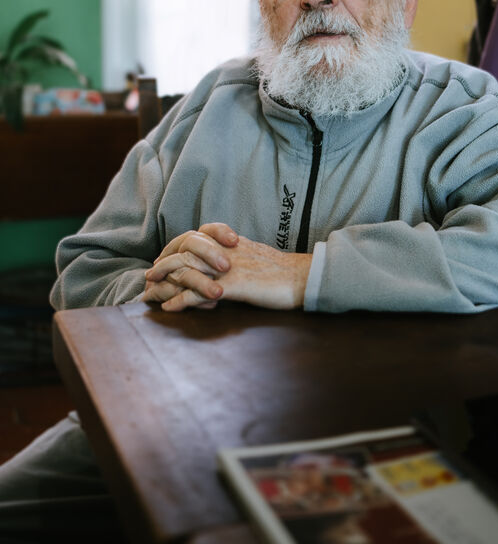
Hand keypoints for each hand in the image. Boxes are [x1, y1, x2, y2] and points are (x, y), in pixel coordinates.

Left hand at [143, 222, 310, 311]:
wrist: (301, 278)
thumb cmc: (282, 272)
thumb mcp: (255, 256)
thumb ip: (237, 256)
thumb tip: (225, 264)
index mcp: (232, 243)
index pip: (196, 235)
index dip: (176, 246)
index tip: (165, 257)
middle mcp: (226, 250)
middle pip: (185, 248)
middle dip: (164, 261)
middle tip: (150, 275)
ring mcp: (228, 267)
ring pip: (187, 267)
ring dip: (165, 279)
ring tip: (150, 291)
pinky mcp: (231, 286)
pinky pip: (197, 292)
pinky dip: (180, 300)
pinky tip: (169, 308)